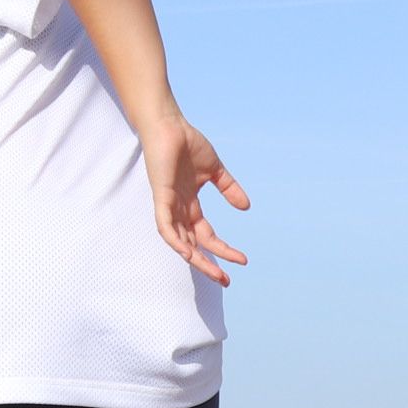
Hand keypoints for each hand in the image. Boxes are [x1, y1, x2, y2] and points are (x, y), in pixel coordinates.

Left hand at [141, 116, 251, 284]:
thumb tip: (246, 207)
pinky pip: (165, 226)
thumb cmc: (186, 143)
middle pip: (194, 245)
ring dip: (197, 260)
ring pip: (181, 242)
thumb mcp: (214, 170)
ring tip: (214, 274)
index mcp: (190, 205)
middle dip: (210, 264)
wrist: (168, 125)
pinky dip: (175, 241)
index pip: (207, 236)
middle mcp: (179, 210)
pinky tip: (188, 253)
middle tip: (226, 281)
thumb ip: (229, 189)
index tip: (242, 260)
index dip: (223, 250)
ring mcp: (169, 206)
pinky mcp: (161, 197)